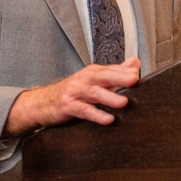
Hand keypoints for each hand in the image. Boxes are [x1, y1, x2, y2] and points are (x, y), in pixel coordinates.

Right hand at [3, 57, 140, 135]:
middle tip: (134, 79)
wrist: (42, 102)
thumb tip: (135, 62)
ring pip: (94, 93)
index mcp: (92, 73)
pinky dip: (96, 114)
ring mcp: (75, 92)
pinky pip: (84, 110)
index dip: (125, 70)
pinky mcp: (68, 106)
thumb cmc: (72, 92)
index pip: (111, 69)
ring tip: (124, 102)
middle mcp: (84, 79)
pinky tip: (108, 119)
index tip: (137, 71)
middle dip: (119, 77)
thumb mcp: (93, 80)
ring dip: (109, 97)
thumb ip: (115, 72)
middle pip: (103, 76)